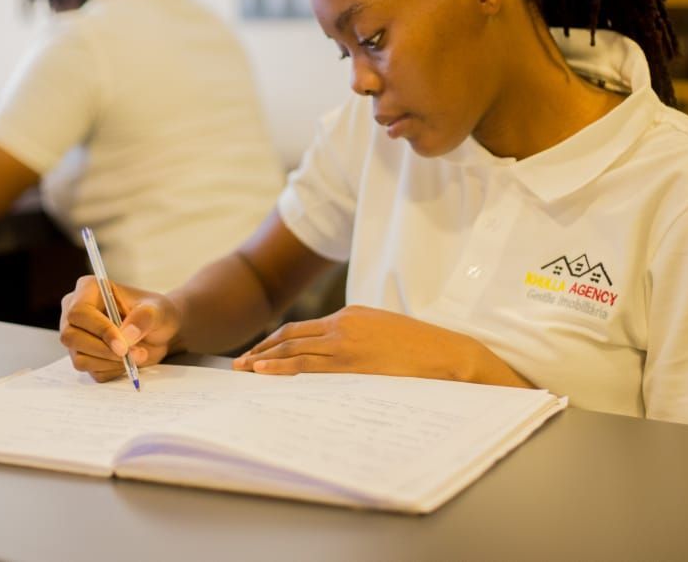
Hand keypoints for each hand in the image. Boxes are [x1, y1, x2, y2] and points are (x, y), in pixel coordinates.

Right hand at [59, 275, 180, 382]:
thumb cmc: (155, 312)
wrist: (159, 331)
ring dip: (112, 362)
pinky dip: (113, 370)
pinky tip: (128, 360)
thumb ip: (144, 318)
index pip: (79, 311)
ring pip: (80, 358)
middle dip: (105, 350)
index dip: (99, 330)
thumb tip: (126, 335)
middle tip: (135, 353)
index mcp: (89, 290)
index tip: (123, 345)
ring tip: (138, 354)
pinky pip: (91, 371)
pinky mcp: (84, 356)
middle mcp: (76, 313)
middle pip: (71, 336)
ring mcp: (77, 336)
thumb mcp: (157, 310)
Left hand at [232, 305, 531, 386]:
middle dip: (261, 349)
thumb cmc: (422, 350)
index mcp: (351, 315)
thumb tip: (341, 355)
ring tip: (242, 370)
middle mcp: (343, 325)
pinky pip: (307, 365)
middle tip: (239, 363)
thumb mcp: (385, 333)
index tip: (260, 352)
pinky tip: (264, 373)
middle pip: (291, 335)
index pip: (304, 328)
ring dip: (264, 360)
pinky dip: (281, 368)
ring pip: (293, 349)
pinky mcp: (351, 363)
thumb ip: (359, 338)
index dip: (277, 340)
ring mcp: (345, 343)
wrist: (449, 355)